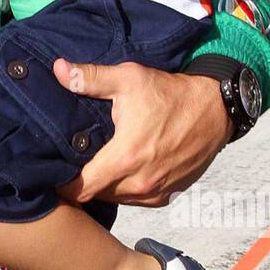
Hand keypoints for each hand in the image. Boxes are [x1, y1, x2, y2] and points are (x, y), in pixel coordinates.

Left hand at [52, 60, 231, 206]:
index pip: (81, 189)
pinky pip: (136, 200)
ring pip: (116, 200)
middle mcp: (141, 182)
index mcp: (126, 157)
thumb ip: (91, 77)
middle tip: (70, 166)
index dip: (63, 184)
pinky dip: (125, 190)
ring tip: (94, 167)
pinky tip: (120, 171)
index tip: (53, 171)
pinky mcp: (169, 193)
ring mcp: (157, 191)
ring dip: (104, 187)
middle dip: (81, 184)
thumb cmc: (171, 93)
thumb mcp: (130, 78)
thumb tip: (58, 69)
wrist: (216, 108)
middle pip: (96, 196)